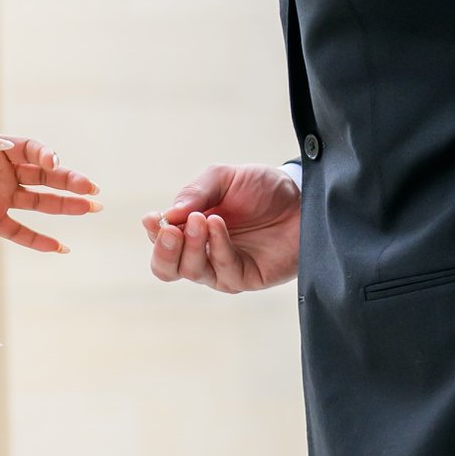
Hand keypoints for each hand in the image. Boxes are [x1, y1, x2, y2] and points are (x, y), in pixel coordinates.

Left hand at [0, 129, 100, 255]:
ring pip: (39, 202)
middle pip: (43, 175)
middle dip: (68, 180)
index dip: (44, 154)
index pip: (28, 149)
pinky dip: (39, 241)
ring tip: (91, 208)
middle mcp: (1, 172)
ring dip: (65, 205)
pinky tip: (61, 248)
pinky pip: (19, 232)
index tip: (52, 162)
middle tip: (92, 188)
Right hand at [143, 163, 301, 290]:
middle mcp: (202, 253)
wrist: (302, 197)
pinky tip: (217, 224)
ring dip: (191, 246)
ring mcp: (222, 268)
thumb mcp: (224, 178)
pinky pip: (223, 270)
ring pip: (191, 271)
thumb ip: (195, 192)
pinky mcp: (245, 277)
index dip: (153, 232)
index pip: (161, 241)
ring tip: (200, 219)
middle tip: (171, 230)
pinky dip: (217, 246)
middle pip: (166, 268)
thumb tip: (169, 214)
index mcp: (191, 230)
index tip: (152, 217)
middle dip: (163, 250)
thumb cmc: (261, 188)